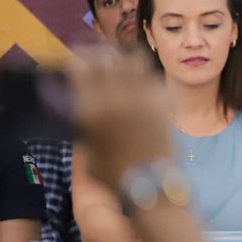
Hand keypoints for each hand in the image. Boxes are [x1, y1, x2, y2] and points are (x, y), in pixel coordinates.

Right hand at [66, 47, 170, 189]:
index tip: (78, 63)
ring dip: (126, 61)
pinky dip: (147, 80)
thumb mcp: (87, 150)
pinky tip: (143, 88)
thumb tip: (79, 104)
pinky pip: (155, 79)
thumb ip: (83, 124)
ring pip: (134, 60)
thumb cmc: (114, 175)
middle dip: (100, 56)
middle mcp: (117, 98)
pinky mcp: (163, 103)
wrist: (151, 186)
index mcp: (92, 109)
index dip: (78, 62)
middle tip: (100, 59)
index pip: (81, 68)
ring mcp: (143, 99)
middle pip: (106, 58)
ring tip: (123, 66)